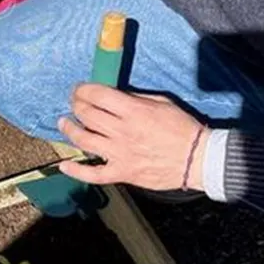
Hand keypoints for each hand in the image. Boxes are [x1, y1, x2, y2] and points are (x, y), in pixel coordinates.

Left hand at [56, 84, 208, 191]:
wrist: (199, 159)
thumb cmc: (183, 128)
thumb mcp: (162, 103)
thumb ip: (135, 98)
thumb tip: (113, 96)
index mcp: (133, 112)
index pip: (97, 95)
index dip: (83, 89)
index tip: (80, 88)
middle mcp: (122, 132)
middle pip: (87, 114)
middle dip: (75, 104)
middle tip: (73, 102)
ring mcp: (120, 154)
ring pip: (83, 140)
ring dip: (69, 129)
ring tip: (63, 122)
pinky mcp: (122, 173)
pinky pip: (94, 174)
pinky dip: (76, 171)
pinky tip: (64, 165)